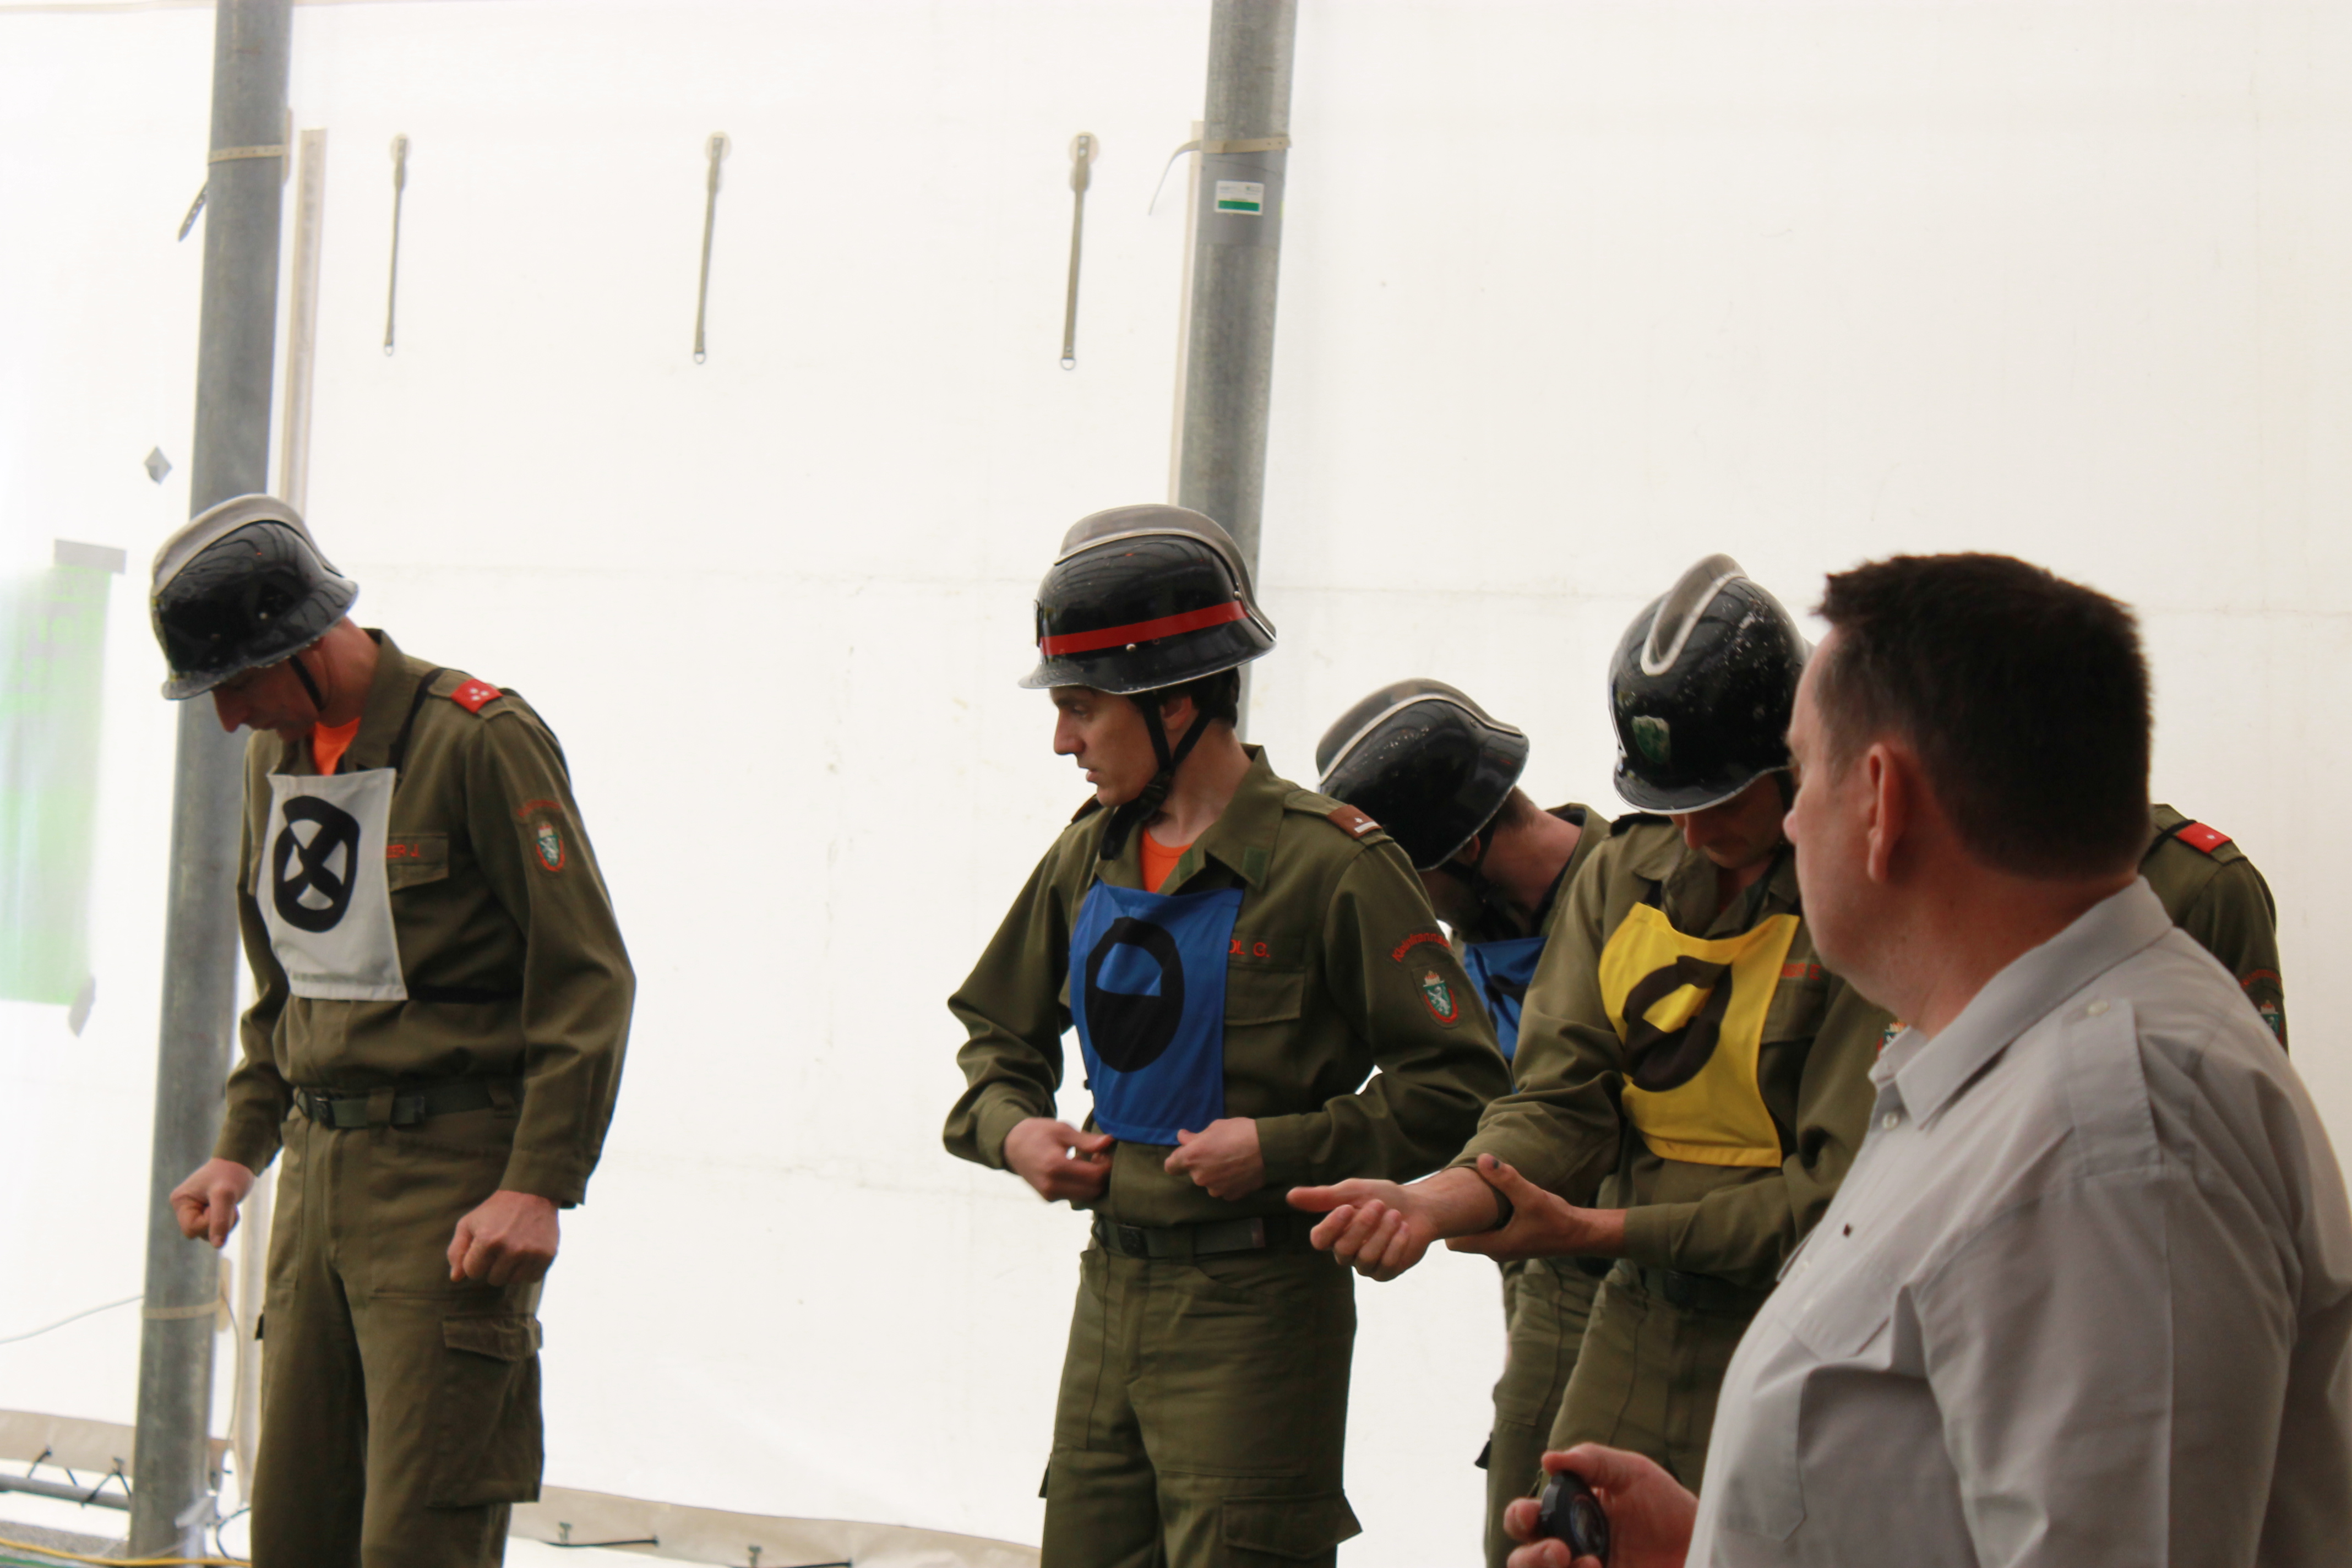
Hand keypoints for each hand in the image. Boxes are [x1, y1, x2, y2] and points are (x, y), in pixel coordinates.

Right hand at [169, 1159, 256, 1247]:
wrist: (241, 1160)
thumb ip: (220, 1221)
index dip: (210, 1223)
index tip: (220, 1206)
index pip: (191, 1229)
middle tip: (227, 1204)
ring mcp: (194, 1210)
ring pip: (209, 1233)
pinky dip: (227, 1220)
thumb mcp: (227, 1196)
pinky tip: (229, 1206)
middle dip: (219, 1223)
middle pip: (199, 1233)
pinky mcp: (206, 1211)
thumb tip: (217, 1245)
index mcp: (180, 1201)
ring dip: (225, 1223)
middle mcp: (184, 1207)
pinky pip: (216, 1227)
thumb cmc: (231, 1174)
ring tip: (229, 1204)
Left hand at [447, 1190, 560, 1285]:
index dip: (476, 1260)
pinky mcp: (547, 1255)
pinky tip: (527, 1253)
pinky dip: (528, 1270)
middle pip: (494, 1279)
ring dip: (511, 1269)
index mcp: (487, 1240)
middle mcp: (510, 1249)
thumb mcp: (469, 1223)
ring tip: (514, 1249)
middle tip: (501, 1246)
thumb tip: (456, 1278)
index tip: (483, 1247)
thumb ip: (456, 1251)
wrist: (532, 1193)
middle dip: (493, 1266)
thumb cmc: (495, 1210)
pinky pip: (532, 1278)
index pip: (472, 1272)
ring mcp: (530, 1253)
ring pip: (513, 1280)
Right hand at [1003, 1117, 1114, 1203]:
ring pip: (1086, 1196)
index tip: (1105, 1152)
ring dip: (1093, 1181)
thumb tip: (1109, 1141)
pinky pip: (1075, 1196)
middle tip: (1098, 1156)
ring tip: (1087, 1161)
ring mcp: (1049, 1194)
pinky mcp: (1048, 1198)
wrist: (1012, 1145)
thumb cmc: (1039, 1133)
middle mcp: (1052, 1185)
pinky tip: (1076, 1168)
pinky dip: (1082, 1185)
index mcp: (1055, 1166)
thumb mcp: (1062, 1130)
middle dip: (1101, 1175)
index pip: (1094, 1176)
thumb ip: (1086, 1140)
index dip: (1106, 1165)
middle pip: (1093, 1190)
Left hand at [1163, 1119, 1263, 1199]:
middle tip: (1219, 1152)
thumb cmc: (1240, 1132)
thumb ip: (1196, 1136)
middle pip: (1193, 1173)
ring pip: (1209, 1182)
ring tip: (1233, 1162)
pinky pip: (1224, 1189)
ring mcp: (1215, 1189)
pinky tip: (1240, 1172)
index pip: (1171, 1166)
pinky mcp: (1230, 1196)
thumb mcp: (1216, 1127)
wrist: (1269, 1149)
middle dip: (1202, 1164)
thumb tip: (1182, 1137)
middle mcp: (1199, 1177)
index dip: (1177, 1161)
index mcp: (1191, 1157)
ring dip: (1215, 1175)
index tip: (1187, 1155)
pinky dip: (1228, 1182)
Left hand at [1447, 1154, 1625, 1261]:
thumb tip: (1482, 1158)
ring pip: (1476, 1232)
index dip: (1446, 1225)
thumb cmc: (1557, 1219)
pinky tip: (1487, 1197)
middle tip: (1452, 1193)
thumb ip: (1506, 1179)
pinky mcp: (1512, 1239)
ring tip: (1466, 1192)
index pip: (1453, 1242)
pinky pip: (1488, 1229)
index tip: (1445, 1202)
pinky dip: (1484, 1216)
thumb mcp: (1530, 1196)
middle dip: (1456, 1218)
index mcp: (1494, 1246)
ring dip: (1471, 1216)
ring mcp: (1504, 1246)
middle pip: (1461, 1237)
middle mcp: (1495, 1250)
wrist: (1580, 1233)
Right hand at [1503, 1445, 1695, 1567]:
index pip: (1526, 1518)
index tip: (1533, 1513)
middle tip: (1558, 1550)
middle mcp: (1569, 1548)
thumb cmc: (1665, 1505)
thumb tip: (1548, 1459)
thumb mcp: (1630, 1471)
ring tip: (1586, 1563)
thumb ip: (1592, 1459)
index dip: (1519, 1516)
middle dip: (1530, 1557)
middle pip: (1522, 1560)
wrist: (1702, 1541)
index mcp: (1567, 1515)